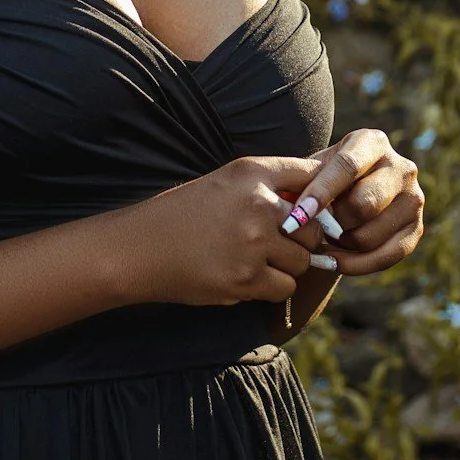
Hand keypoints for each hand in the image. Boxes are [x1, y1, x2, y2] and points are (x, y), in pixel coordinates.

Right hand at [129, 155, 339, 309]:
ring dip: (286, 266)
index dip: (319, 195)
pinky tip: (248, 278)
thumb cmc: (182, 214)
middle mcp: (257, 204)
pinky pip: (284, 287)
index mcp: (251, 172)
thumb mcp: (224, 183)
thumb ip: (267, 185)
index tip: (314, 210)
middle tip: (279, 244)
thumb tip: (316, 199)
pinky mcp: (245, 279)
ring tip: (257, 261)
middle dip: (301, 240)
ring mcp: (253, 244)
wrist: (140, 249)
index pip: (310, 174)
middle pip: (313, 228)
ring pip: (302, 262)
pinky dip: (272, 287)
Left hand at [280, 129, 424, 276]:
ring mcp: (413, 199)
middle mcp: (401, 167)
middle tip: (313, 228)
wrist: (347, 198)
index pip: (347, 166)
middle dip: (333, 222)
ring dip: (340, 244)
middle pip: (364, 204)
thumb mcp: (310, 171)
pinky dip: (355, 264)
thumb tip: (288, 205)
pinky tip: (334, 261)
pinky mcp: (415, 229)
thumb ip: (300, 182)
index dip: (320, 193)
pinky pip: (384, 257)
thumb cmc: (322, 181)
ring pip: (370, 235)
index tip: (297, 218)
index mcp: (372, 142)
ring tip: (325, 237)